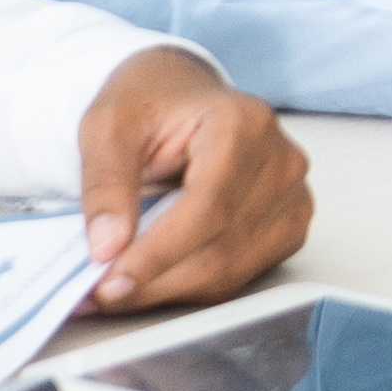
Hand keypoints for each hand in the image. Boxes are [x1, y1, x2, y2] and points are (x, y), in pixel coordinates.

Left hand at [72, 43, 312, 314]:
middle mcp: (281, 160)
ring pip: (231, 270)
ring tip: (117, 288)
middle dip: (155, 280)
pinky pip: (241, 275)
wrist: (181, 96)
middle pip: (222, 247)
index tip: (110, 280)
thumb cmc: (149, 104)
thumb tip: (107, 247)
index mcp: (243, 123)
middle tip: (99, 294)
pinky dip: (191, 287)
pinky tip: (153, 278)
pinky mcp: (288, 225)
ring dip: (168, 290)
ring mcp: (293, 195)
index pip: (209, 206)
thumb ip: (105, 184)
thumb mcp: (107, 127)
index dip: (159, 253)